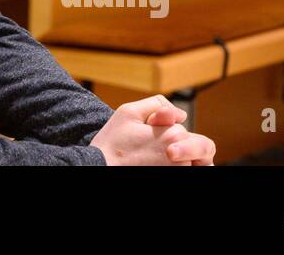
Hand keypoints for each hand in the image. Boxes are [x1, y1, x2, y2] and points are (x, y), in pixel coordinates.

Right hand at [89, 94, 216, 165]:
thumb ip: (157, 104)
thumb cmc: (112, 143)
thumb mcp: (129, 111)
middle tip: (143, 147)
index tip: (144, 133)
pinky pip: (177, 170)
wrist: (99, 168)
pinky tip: (149, 164)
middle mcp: (180, 157)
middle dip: (166, 142)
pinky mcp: (171, 179)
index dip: (160, 127)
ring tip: (146, 158)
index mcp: (172, 135)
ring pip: (182, 160)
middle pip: (183, 143)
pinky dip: (166, 166)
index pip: (178, 127)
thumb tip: (180, 114)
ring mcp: (176, 172)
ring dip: (169, 157)